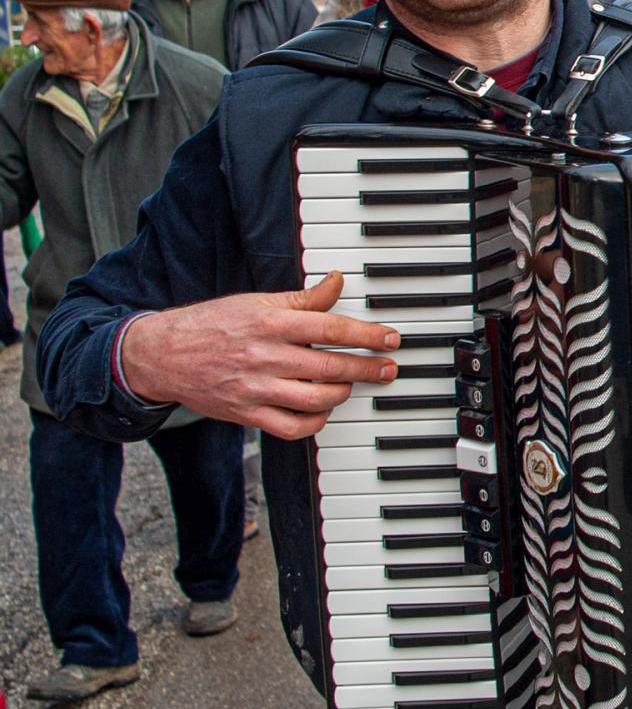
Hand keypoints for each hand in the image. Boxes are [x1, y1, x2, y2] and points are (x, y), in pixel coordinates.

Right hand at [119, 273, 400, 439]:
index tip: (391, 339)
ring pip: (316, 399)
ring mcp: (255, 388)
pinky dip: (315, 422)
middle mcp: (264, 356)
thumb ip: (302, 298)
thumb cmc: (211, 325)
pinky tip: (323, 410)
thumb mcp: (257, 302)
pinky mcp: (246, 414)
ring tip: (351, 384)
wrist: (161, 354)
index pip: (331, 327)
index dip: (368, 334)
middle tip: (388, 368)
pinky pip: (292, 427)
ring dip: (343, 393)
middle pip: (330, 366)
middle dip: (367, 368)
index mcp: (270, 324)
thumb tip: (337, 280)